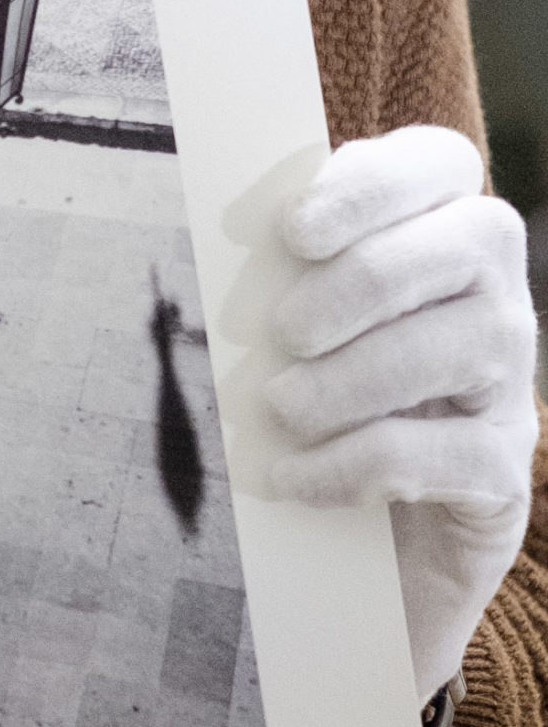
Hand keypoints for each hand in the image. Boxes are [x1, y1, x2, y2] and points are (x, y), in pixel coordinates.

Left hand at [269, 124, 538, 707]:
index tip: (293, 231)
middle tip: (284, 332)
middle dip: (367, 279)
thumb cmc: (294, 423)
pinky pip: (455, 452)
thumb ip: (269, 284)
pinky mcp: (503, 477)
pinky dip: (360, 462)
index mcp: (435, 245)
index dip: (374, 184)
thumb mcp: (276, 344)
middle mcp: (494, 303)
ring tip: (282, 408)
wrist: (336, 561)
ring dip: (361, 372)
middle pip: (475, 239)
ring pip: (474, 340)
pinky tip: (295, 478)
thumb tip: (217, 248)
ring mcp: (508, 390)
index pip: (441, 165)